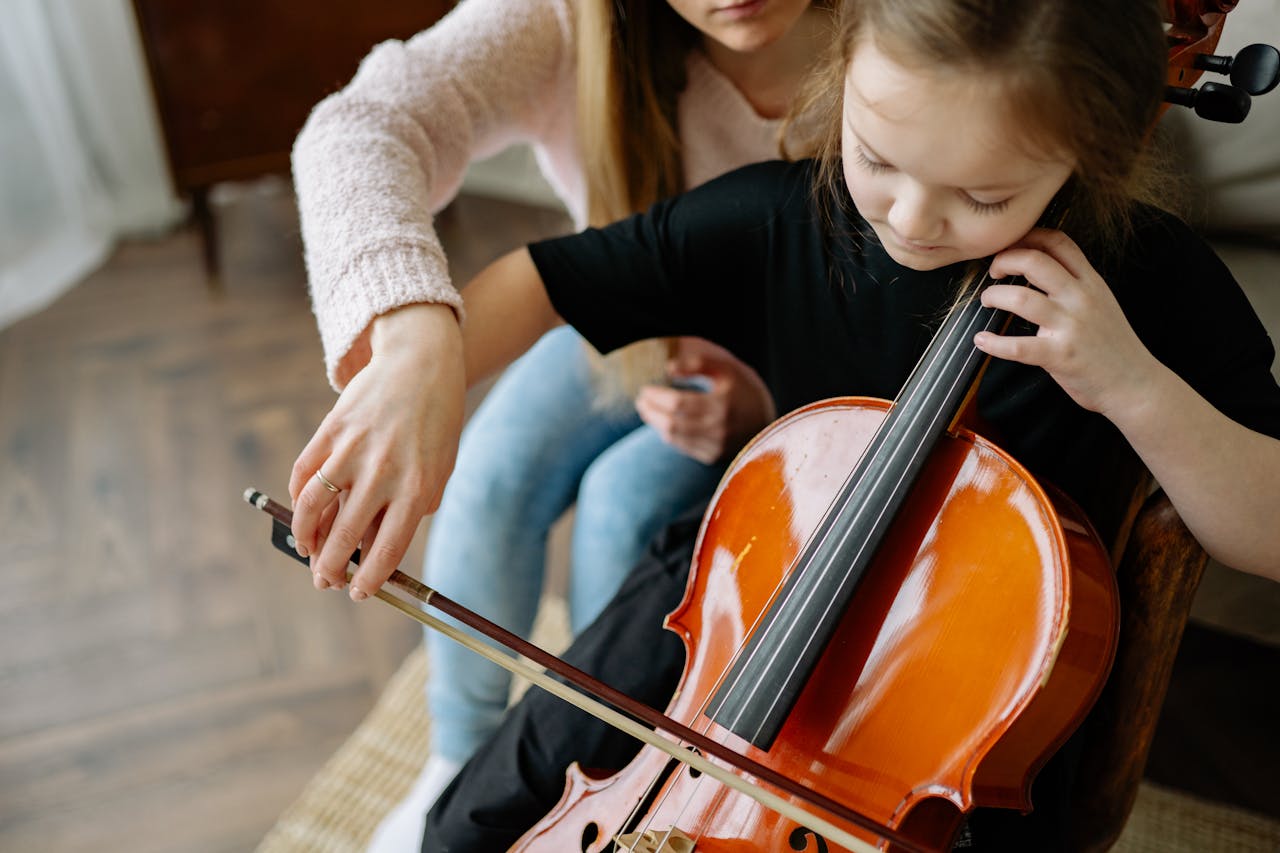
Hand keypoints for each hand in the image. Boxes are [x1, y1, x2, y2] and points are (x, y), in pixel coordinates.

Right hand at [288, 303, 464, 599]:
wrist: (422, 364)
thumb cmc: (436, 424)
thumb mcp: (439, 469)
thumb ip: (413, 508)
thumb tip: (373, 547)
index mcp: (417, 489)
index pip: (385, 551)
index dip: (368, 581)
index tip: (358, 594)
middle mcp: (383, 473)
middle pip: (344, 537)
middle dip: (331, 569)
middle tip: (326, 581)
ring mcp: (352, 450)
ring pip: (314, 509)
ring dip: (306, 539)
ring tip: (309, 552)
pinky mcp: (330, 430)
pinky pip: (304, 475)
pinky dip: (299, 500)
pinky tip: (304, 514)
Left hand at [634, 347, 774, 463]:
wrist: (769, 420)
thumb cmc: (743, 388)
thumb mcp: (726, 368)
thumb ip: (698, 363)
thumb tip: (668, 368)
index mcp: (721, 404)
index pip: (677, 403)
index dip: (656, 396)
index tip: (644, 388)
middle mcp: (719, 429)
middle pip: (671, 423)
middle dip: (650, 410)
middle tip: (640, 399)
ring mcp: (716, 446)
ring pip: (673, 437)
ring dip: (656, 423)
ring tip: (647, 410)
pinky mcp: (713, 457)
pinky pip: (682, 447)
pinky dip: (668, 434)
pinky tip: (664, 423)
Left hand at [974, 228, 1159, 418]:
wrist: (1135, 384)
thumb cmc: (1113, 345)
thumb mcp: (1101, 303)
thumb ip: (1074, 285)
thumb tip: (1038, 270)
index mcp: (1091, 283)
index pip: (1059, 243)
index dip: (1029, 237)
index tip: (1010, 245)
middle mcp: (1081, 298)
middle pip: (1036, 262)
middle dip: (1006, 260)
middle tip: (994, 271)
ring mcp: (1071, 326)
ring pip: (1022, 299)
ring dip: (995, 296)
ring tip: (988, 300)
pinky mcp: (1060, 355)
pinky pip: (1018, 346)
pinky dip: (994, 343)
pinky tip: (982, 340)